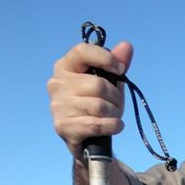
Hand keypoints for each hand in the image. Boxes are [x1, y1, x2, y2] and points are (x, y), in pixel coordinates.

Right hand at [47, 40, 133, 158]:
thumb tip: (126, 46)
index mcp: (65, 66)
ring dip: (114, 113)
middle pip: (97, 85)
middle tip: (116, 104)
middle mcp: (57, 83)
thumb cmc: (95, 104)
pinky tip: (116, 126)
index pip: (83, 52)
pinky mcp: (63, 127)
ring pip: (98, 106)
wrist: (85, 137)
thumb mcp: (108, 82)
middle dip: (115, 97)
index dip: (105, 58)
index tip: (120, 69)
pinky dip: (112, 126)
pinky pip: (95, 125)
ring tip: (113, 116)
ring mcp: (58, 106)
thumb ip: (116, 63)